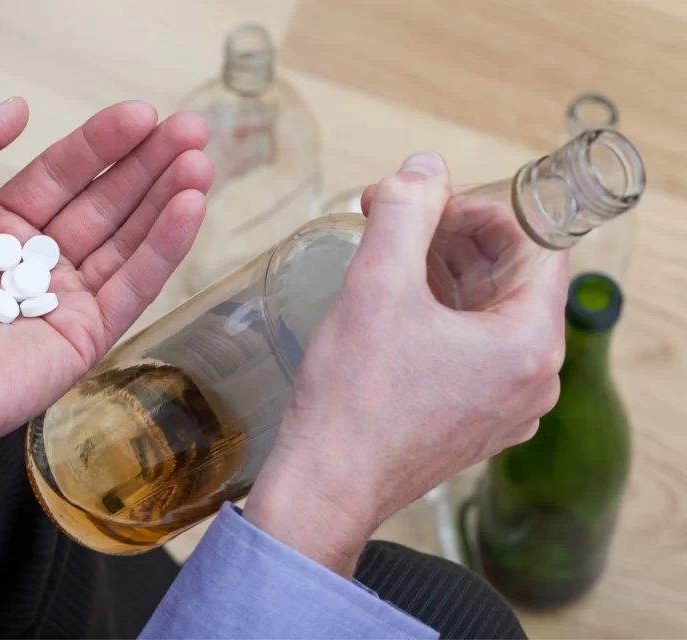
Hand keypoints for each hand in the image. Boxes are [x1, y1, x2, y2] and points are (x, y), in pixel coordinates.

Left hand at [0, 99, 212, 461]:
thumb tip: (18, 105)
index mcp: (3, 227)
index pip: (65, 174)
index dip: (103, 143)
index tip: (142, 114)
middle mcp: (41, 262)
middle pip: (107, 203)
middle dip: (150, 165)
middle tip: (193, 129)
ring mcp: (69, 301)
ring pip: (129, 240)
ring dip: (168, 200)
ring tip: (201, 163)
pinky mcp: (90, 337)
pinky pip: (135, 285)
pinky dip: (165, 247)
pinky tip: (191, 208)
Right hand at [244, 151, 565, 576]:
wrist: (326, 486)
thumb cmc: (354, 398)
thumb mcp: (376, 286)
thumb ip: (405, 210)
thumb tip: (423, 168)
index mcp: (529, 344)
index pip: (536, 244)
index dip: (482, 209)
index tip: (425, 203)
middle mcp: (533, 380)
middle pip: (512, 278)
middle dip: (456, 237)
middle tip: (397, 219)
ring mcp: (505, 406)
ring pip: (489, 312)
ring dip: (446, 272)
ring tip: (389, 254)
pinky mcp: (473, 420)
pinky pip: (472, 349)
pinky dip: (441, 314)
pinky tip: (395, 303)